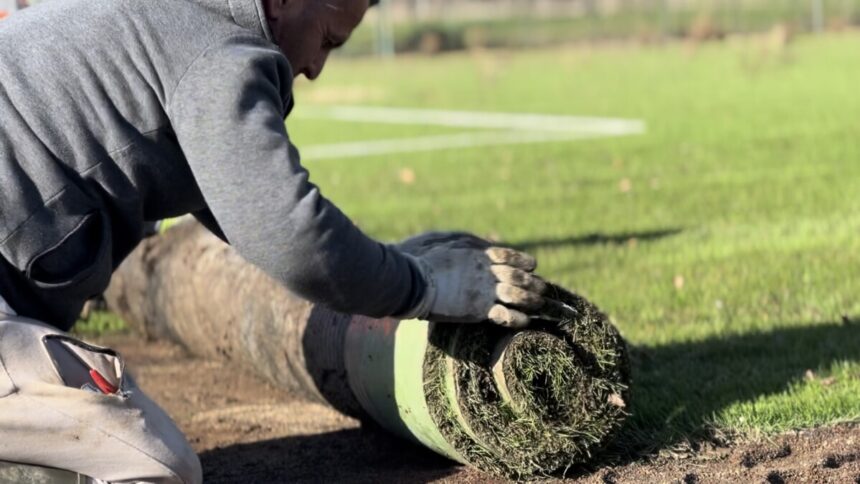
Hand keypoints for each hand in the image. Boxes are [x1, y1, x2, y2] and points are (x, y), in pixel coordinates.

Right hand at [395, 232, 545, 327]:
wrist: (414, 280)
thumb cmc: (423, 262)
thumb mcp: (446, 246)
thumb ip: (462, 246)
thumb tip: (472, 245)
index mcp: (480, 255)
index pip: (511, 256)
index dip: (524, 263)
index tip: (532, 266)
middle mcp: (488, 271)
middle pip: (520, 276)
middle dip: (535, 284)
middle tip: (545, 290)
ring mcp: (486, 290)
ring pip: (520, 295)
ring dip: (533, 301)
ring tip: (542, 307)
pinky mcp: (480, 309)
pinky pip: (508, 315)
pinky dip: (519, 318)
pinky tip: (526, 321)